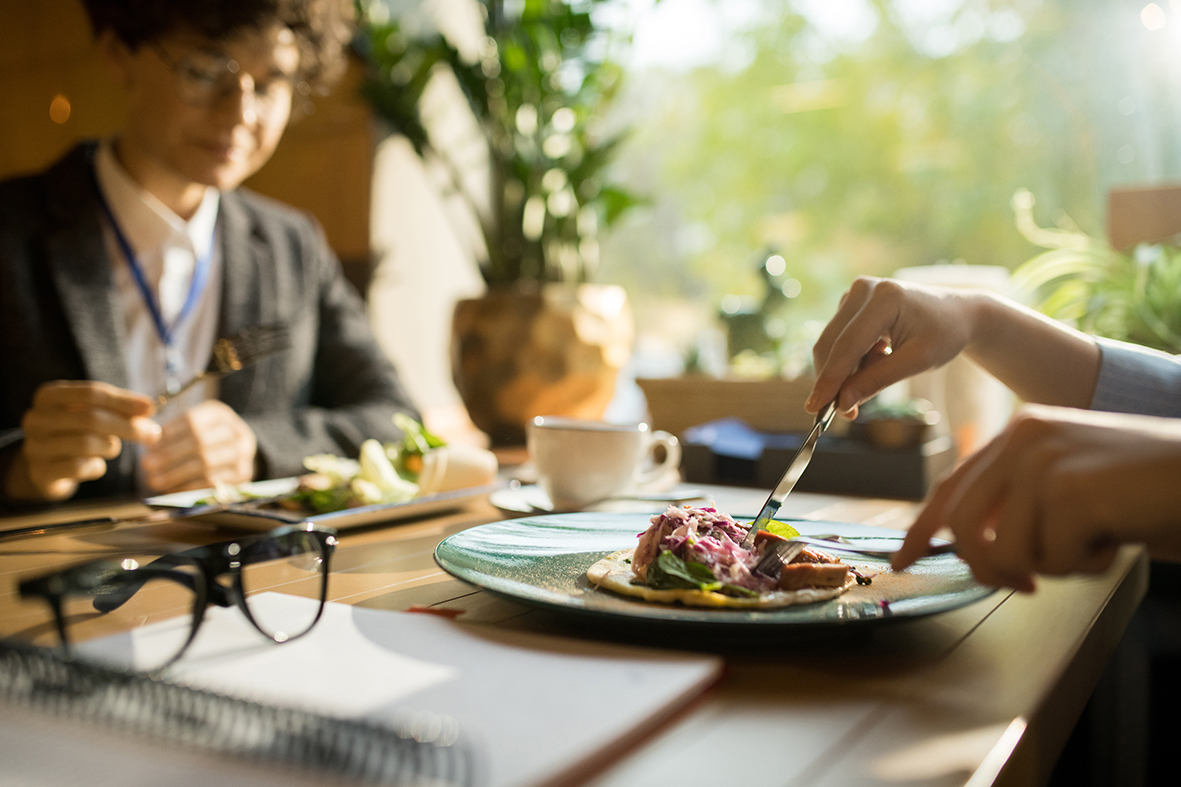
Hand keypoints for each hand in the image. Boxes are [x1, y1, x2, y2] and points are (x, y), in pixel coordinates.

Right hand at [6, 381, 161, 501]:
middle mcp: (36, 418)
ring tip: (111, 448)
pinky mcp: (41, 472)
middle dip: (127, 427)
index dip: (124, 401)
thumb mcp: (93, 414)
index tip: (151, 409)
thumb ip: (120, 410)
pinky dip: (97, 467)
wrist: (45, 467)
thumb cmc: (75, 433)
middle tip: (153, 435)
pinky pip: (80, 468)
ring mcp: (35, 446)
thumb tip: (149, 410)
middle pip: (91, 419)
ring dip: (110, 447)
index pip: (91, 393)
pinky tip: (95, 465)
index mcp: (49, 396)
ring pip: (87, 443)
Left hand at [141, 400, 257, 492]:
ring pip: (205, 463)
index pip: (192, 421)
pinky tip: (171, 489)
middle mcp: (236, 431)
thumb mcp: (191, 428)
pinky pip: (212, 482)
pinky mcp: (243, 474)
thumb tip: (149, 442)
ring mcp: (243, 454)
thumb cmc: (203, 440)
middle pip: (200, 442)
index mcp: (220, 414)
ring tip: (154, 480)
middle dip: (169, 455)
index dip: (168, 435)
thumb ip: (172, 433)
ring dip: (175, 474)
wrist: (234, 455)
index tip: (148, 447)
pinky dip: (188, 486)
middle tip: (146, 465)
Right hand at [807, 276, 983, 417]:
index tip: (815, 408)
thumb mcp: (918, 361)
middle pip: (831, 344)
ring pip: (831, 345)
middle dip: (833, 381)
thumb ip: (877, 381)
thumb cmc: (944, 334)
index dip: (830, 379)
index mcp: (884, 298)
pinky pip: (839, 341)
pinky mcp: (850, 304)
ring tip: (883, 368)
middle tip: (845, 413)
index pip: (847, 346)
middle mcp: (863, 290)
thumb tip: (842, 404)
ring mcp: (854, 295)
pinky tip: (879, 357)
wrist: (957, 313)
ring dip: (846, 371)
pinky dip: (851, 360)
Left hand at [893, 405, 1180, 590]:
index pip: (952, 487)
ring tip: (1093, 540)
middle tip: (1027, 584)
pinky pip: (1053, 559)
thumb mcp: (1072, 487)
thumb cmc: (1147, 490)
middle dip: (988, 568)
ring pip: (1004, 550)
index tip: (903, 559)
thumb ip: (1021, 505)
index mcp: (1020, 434)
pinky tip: (1116, 535)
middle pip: (963, 526)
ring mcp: (1044, 461)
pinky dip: (1086, 565)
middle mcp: (1023, 439)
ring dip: (1052, 565)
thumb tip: (971, 549)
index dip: (923, 528)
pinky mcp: (1070, 490)